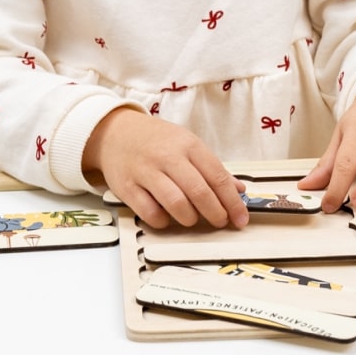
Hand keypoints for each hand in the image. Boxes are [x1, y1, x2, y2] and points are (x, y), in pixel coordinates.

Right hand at [83, 107, 247, 229]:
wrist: (115, 132)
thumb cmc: (156, 140)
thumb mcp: (187, 144)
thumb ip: (212, 168)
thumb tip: (238, 190)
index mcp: (188, 144)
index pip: (217, 176)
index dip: (232, 202)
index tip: (241, 219)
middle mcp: (168, 156)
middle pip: (199, 192)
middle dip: (215, 213)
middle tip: (220, 222)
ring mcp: (146, 171)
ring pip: (176, 204)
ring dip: (190, 218)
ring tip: (192, 219)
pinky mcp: (127, 187)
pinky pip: (150, 213)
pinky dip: (163, 221)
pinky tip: (166, 216)